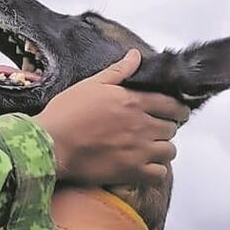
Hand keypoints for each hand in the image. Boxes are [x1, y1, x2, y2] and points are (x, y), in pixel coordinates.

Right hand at [33, 49, 189, 185]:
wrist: (50, 144)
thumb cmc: (66, 113)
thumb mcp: (91, 85)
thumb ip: (118, 71)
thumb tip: (136, 55)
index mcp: (133, 102)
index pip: (172, 104)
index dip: (178, 109)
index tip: (176, 112)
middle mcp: (141, 126)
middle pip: (172, 128)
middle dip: (167, 127)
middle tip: (156, 129)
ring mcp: (138, 151)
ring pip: (170, 151)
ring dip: (163, 148)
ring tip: (151, 148)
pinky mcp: (131, 172)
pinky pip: (159, 173)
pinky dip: (156, 170)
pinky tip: (146, 166)